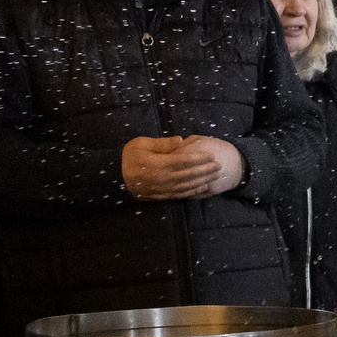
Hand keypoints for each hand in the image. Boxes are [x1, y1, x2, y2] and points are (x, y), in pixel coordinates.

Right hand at [121, 135, 238, 199]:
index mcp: (158, 164)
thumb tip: (181, 141)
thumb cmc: (129, 157)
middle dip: (206, 170)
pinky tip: (202, 187)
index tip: (211, 154)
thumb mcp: (141, 144)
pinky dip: (193, 191)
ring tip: (215, 175)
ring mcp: (163, 189)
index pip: (184, 161)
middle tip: (219, 165)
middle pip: (189, 174)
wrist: (116, 178)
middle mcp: (163, 178)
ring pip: (188, 185)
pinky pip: (180, 194)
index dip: (199, 158)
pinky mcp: (162, 196)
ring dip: (203, 180)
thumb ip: (162, 143)